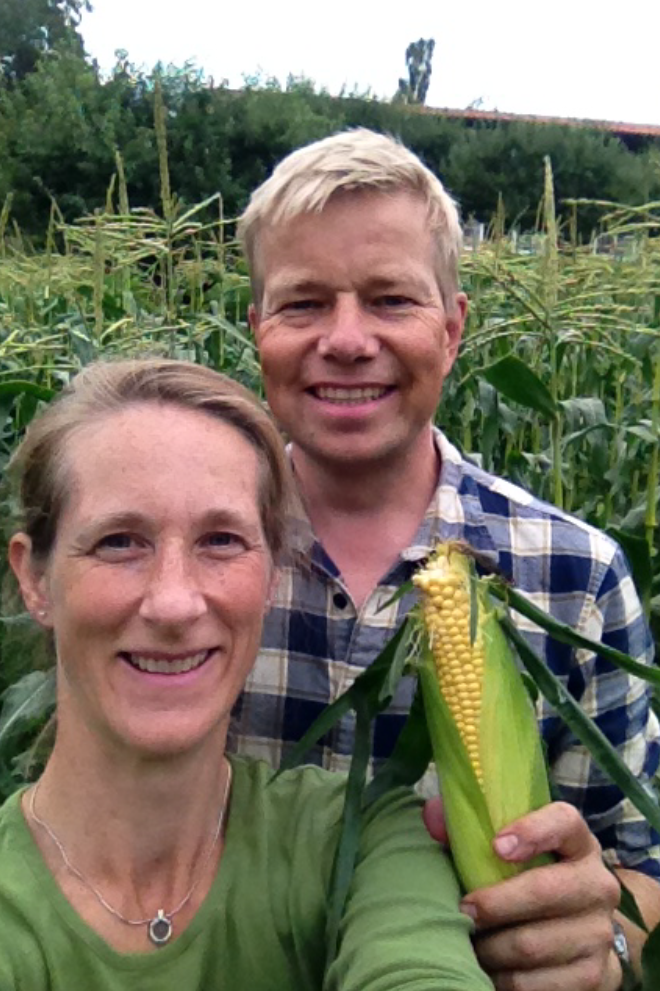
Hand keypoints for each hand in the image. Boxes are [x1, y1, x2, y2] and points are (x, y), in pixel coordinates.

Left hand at [461, 803, 621, 990]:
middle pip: (544, 890)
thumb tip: (431, 818)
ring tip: (470, 942)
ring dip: (491, 948)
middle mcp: (597, 884)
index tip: (496, 846)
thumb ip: (469, 827)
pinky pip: (536, 984)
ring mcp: (599, 933)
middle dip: (494, 903)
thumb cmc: (530, 878)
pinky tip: (490, 969)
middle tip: (463, 910)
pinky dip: (504, 979)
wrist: (579, 932)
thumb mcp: (511, 848)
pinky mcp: (594, 976)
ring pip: (532, 944)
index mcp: (577, 842)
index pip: (564, 822)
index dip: (532, 831)